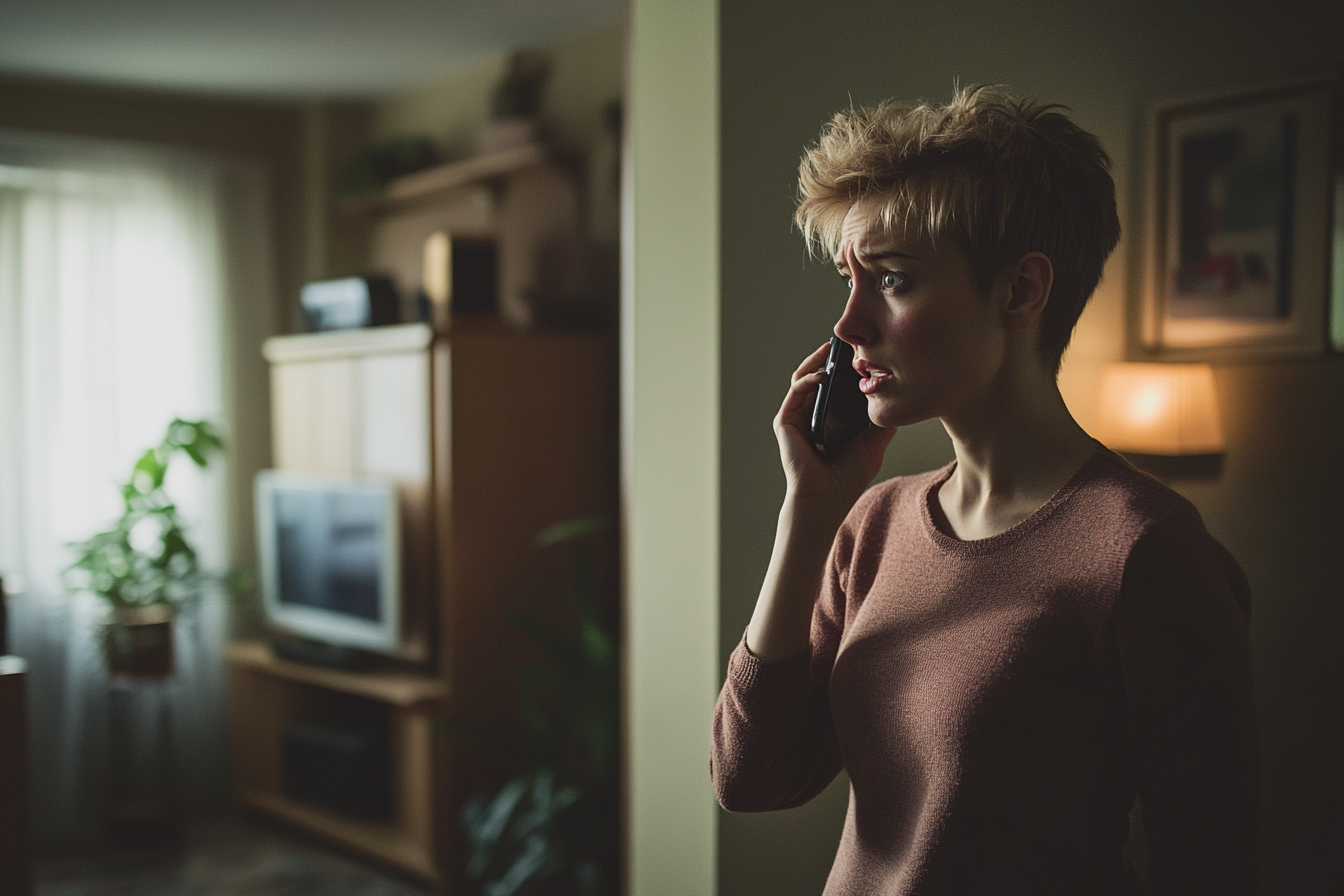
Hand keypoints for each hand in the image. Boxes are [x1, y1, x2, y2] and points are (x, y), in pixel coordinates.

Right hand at [773, 342, 897, 513]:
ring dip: (817, 361)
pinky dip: (806, 379)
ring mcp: (798, 417)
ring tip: (832, 349)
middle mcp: (813, 415)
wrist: (826, 499)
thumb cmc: (847, 478)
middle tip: (846, 342)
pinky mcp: (785, 422)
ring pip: (805, 379)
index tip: (861, 350)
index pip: (837, 386)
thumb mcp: (874, 443)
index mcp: (832, 419)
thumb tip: (897, 395)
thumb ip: (882, 421)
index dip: (847, 368)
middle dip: (831, 358)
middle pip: (820, 377)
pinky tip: (821, 374)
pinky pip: (795, 392)